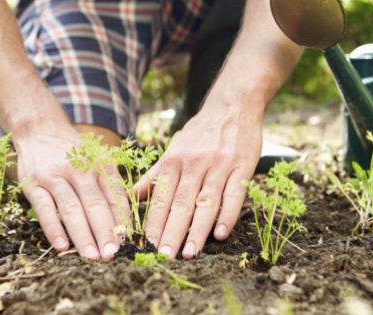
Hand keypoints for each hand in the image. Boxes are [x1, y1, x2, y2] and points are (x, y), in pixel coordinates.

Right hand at [13, 124, 128, 259]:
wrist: (40, 129)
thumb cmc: (74, 153)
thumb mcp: (96, 160)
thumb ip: (109, 186)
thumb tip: (124, 221)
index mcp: (100, 165)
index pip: (115, 196)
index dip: (122, 221)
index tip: (127, 242)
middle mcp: (79, 170)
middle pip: (95, 204)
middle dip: (105, 232)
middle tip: (112, 254)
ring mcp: (55, 177)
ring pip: (71, 208)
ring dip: (83, 235)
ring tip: (92, 256)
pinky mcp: (34, 184)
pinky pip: (44, 209)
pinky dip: (53, 228)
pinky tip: (62, 246)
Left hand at [136, 104, 261, 258]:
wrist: (232, 106)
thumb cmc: (200, 133)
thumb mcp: (173, 150)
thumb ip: (154, 176)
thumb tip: (130, 197)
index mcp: (174, 161)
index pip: (161, 197)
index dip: (154, 223)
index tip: (146, 246)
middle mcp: (194, 164)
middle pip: (180, 203)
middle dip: (171, 232)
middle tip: (164, 257)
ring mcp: (219, 165)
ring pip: (206, 202)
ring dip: (197, 230)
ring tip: (189, 253)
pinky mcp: (242, 166)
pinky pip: (234, 194)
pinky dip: (228, 215)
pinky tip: (221, 234)